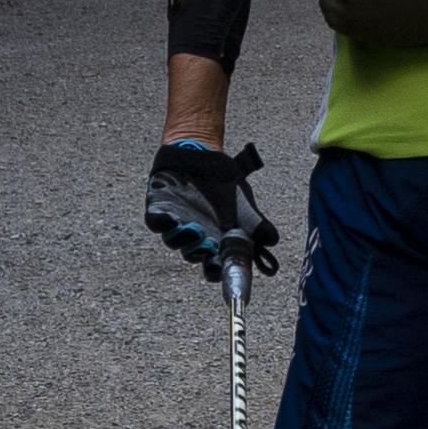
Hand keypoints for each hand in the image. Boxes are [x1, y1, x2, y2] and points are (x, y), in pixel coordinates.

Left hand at [144, 140, 282, 277]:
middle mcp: (195, 237)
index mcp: (217, 241)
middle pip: (196, 256)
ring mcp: (176, 224)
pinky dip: (161, 222)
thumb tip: (272, 240)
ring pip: (176, 241)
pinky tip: (169, 219)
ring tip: (196, 230)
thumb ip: (256, 222)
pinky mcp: (158, 208)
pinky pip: (155, 222)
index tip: (228, 275)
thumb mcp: (244, 201)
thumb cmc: (224, 183)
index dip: (223, 274)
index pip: (219, 266)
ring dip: (185, 239)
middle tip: (212, 248)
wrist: (201, 153)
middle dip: (203, 254)